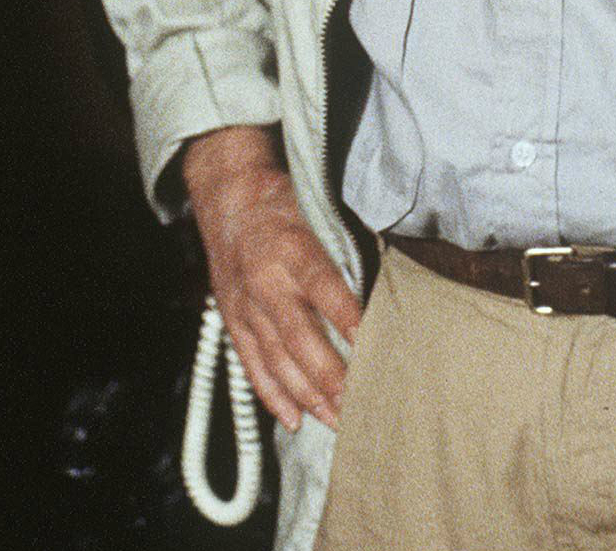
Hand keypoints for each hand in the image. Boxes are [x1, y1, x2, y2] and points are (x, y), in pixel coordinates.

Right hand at [180, 126, 363, 430]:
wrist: (227, 191)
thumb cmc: (284, 200)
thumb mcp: (319, 211)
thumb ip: (348, 251)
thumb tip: (389, 289)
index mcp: (293, 249)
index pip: (326, 290)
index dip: (349, 322)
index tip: (375, 352)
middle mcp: (266, 281)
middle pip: (300, 338)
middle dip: (331, 378)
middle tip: (359, 409)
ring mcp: (245, 303)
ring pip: (277, 360)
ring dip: (307, 396)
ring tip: (336, 423)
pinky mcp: (231, 317)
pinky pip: (250, 364)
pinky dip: (271, 394)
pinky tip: (293, 419)